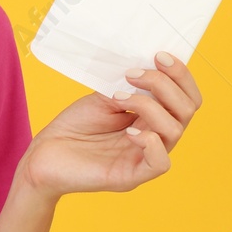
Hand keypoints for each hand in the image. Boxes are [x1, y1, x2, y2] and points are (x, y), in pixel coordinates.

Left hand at [17, 52, 202, 201]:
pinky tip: (129, 132)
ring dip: (148, 106)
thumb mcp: (104, 96)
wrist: (44, 153)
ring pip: (174, 130)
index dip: (180, 75)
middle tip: (132, 74)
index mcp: (153, 117)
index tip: (158, 55)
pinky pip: (161, 162)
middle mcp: (156, 136)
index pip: (186, 97)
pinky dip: (150, 142)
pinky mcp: (132, 177)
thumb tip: (146, 64)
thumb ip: (129, 85)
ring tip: (118, 97)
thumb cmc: (75, 126)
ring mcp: (145, 157)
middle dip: (164, 85)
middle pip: (187, 110)